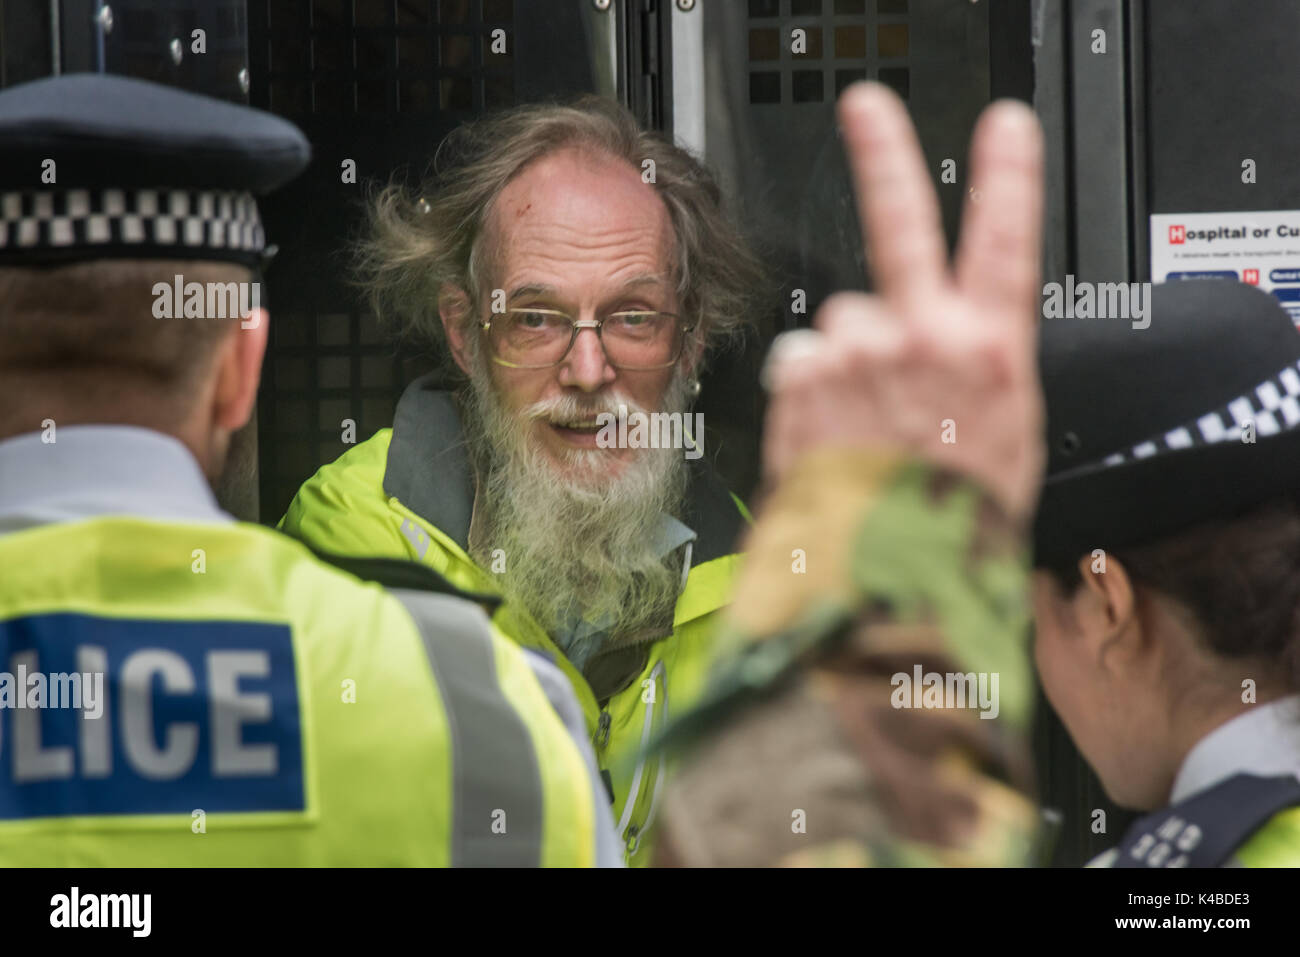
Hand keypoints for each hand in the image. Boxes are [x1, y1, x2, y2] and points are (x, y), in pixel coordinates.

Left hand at [762, 82, 1045, 522]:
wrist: (891, 581)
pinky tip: (830, 435)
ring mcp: (859, 356)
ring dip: (842, 362)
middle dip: (884, 154)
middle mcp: (924, 339)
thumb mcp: (1001, 442)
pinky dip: (807, 390)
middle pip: (900, 222)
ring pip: (839, 324)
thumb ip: (974, 372)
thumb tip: (946, 340)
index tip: (1003, 127)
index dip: (1007, 176)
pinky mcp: (805, 379)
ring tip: (859, 426)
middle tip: (867, 108)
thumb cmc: (951, 521)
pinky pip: (801, 361)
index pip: (1007, 241)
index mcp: (989, 352)